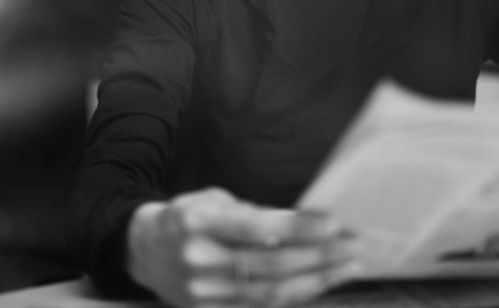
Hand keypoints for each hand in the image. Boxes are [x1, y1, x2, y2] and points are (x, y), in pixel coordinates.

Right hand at [125, 187, 362, 307]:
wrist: (144, 250)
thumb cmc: (189, 217)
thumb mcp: (215, 200)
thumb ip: (257, 215)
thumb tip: (312, 222)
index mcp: (197, 221)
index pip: (256, 228)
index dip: (297, 228)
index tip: (333, 224)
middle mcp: (199, 259)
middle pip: (270, 265)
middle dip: (319, 257)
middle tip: (354, 246)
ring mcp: (203, 292)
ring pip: (271, 293)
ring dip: (317, 280)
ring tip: (348, 267)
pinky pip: (261, 306)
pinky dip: (295, 295)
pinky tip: (319, 283)